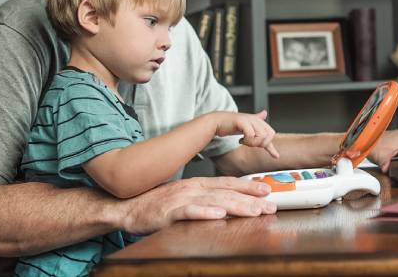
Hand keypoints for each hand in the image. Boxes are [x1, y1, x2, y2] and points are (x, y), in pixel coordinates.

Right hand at [119, 176, 275, 234]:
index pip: (228, 183)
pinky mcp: (169, 212)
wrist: (127, 207)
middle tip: (270, 206)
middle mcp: (192, 188)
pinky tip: (218, 215)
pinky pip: (189, 212)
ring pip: (214, 201)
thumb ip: (204, 198)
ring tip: (254, 211)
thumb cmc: (156, 204)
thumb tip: (226, 203)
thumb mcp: (184, 196)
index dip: (248, 187)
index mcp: (197, 184)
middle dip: (251, 200)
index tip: (267, 190)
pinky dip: (204, 212)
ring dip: (236, 206)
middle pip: (227, 193)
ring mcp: (181, 199)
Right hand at [214, 110, 279, 159]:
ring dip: (253, 143)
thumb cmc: (230, 124)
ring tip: (244, 141)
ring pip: (261, 136)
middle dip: (260, 143)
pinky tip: (240, 140)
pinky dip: (246, 140)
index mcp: (257, 120)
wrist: (216, 121)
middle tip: (250, 144)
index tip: (276, 156)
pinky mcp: (242, 121)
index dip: (272, 147)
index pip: (271, 133)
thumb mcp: (246, 124)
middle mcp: (255, 119)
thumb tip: (265, 113)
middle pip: (268, 135)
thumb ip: (256, 122)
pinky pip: (251, 134)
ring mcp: (249, 119)